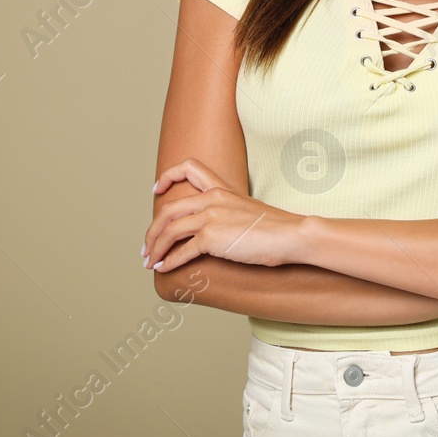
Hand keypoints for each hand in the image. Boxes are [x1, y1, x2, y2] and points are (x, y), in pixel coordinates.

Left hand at [144, 158, 305, 272]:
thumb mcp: (247, 210)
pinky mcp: (213, 237)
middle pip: (169, 209)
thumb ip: (228, 212)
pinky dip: (170, 261)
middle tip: (146, 247)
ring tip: (150, 262)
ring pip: (170, 229)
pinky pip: (183, 250)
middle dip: (153, 230)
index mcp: (221, 188)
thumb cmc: (276, 228)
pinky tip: (164, 269)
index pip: (188, 167)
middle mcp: (212, 198)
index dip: (167, 177)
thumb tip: (216, 232)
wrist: (291, 235)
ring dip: (156, 248)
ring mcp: (211, 217)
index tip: (156, 191)